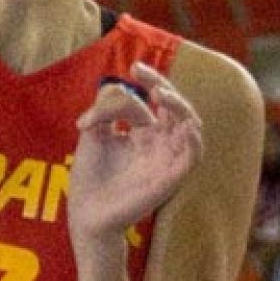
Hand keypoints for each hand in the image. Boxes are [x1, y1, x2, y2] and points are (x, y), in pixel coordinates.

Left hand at [68, 62, 202, 258]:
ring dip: (181, 107)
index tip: (135, 68)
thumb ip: (108, 106)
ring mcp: (167, 160)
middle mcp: (160, 144)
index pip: (154, 100)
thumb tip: (126, 91)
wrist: (85, 212)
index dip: (148, 80)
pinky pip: (193, 157)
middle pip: (178, 108)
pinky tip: (183, 126)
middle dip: (166, 87)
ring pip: (191, 126)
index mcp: (145, 132)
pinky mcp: (171, 179)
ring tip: (161, 95)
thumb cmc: (89, 175)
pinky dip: (194, 139)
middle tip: (146, 78)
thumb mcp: (94, 131)